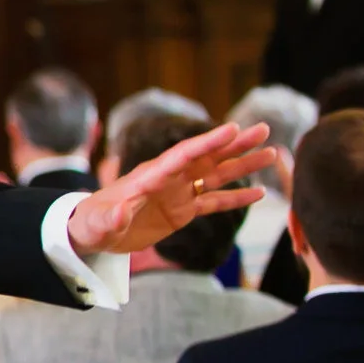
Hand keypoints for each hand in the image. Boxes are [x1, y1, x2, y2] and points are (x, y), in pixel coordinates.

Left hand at [65, 120, 274, 259]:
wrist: (91, 233)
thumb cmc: (92, 223)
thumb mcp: (99, 222)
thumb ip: (111, 218)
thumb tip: (118, 214)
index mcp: (151, 176)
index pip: (184, 155)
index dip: (208, 142)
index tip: (233, 128)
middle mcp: (169, 179)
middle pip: (207, 157)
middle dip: (235, 144)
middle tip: (263, 130)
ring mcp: (177, 193)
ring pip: (216, 176)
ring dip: (242, 166)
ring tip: (272, 155)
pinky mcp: (182, 210)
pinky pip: (214, 202)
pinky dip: (236, 198)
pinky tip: (260, 193)